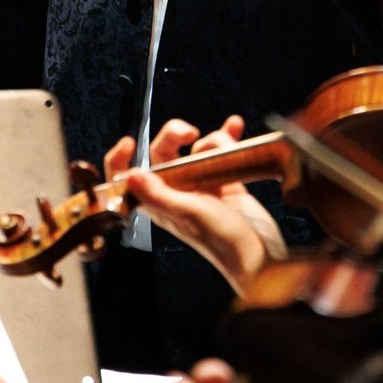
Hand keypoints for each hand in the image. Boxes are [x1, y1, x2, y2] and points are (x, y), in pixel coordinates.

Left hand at [104, 117, 283, 294]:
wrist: (261, 255)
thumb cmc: (223, 242)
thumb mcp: (189, 214)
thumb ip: (160, 196)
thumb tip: (131, 176)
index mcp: (159, 203)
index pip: (129, 180)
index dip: (121, 161)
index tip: (129, 143)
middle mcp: (176, 192)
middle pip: (164, 151)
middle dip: (174, 134)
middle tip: (189, 133)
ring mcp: (200, 186)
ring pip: (195, 148)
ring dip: (211, 139)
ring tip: (225, 145)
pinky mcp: (224, 182)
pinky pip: (220, 152)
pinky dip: (227, 138)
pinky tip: (234, 127)